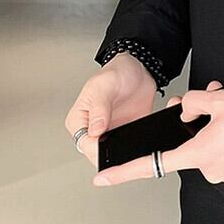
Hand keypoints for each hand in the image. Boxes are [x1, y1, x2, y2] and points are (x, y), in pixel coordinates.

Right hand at [64, 52, 156, 169]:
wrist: (139, 68)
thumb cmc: (116, 72)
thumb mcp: (104, 86)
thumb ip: (99, 108)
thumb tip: (94, 130)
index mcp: (79, 120)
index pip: (85, 144)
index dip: (97, 149)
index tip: (109, 147)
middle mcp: (93, 129)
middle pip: (99, 153)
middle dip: (113, 154)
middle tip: (127, 146)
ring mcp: (110, 133)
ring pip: (115, 153)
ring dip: (126, 153)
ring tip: (136, 142)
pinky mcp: (126, 133)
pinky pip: (130, 147)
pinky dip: (138, 147)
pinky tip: (143, 141)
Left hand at [92, 82, 223, 186]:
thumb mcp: (221, 98)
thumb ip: (194, 103)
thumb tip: (186, 110)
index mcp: (202, 153)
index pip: (155, 164)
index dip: (125, 172)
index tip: (104, 178)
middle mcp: (212, 168)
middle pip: (187, 144)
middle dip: (192, 122)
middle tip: (207, 100)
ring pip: (206, 144)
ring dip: (211, 124)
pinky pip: (221, 149)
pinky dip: (223, 133)